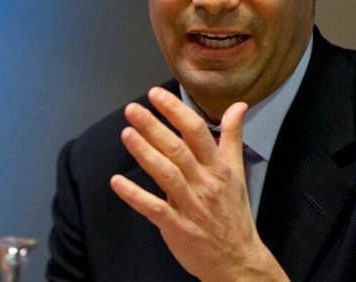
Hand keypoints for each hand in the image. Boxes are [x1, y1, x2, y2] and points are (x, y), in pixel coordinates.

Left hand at [109, 87, 287, 280]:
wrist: (238, 259)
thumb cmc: (234, 212)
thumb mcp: (237, 171)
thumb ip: (232, 136)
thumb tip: (239, 106)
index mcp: (218, 167)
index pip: (196, 132)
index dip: (175, 111)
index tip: (156, 95)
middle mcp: (205, 183)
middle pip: (177, 150)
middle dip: (153, 127)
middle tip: (132, 109)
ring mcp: (191, 206)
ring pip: (166, 174)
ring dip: (144, 153)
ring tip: (126, 133)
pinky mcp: (178, 227)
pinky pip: (154, 208)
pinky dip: (134, 195)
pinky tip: (116, 182)